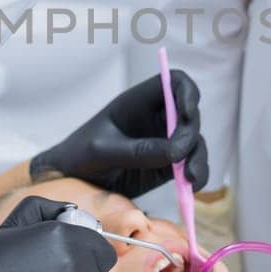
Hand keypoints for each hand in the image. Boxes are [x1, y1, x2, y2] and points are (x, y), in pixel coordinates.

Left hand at [30, 69, 209, 197]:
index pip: (173, 83)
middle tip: (180, 156)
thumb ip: (137, 150)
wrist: (71, 183)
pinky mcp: (167, 166)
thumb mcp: (102, 150)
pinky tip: (191, 188)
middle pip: (190, 115)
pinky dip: (197, 176)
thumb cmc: (79, 156)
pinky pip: (191, 166)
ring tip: (189, 179)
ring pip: (195, 143)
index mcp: (138, 102)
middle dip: (190, 134)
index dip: (187, 93)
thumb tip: (176, 153)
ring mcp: (164, 142)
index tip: (187, 115)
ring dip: (198, 159)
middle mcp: (156, 119)